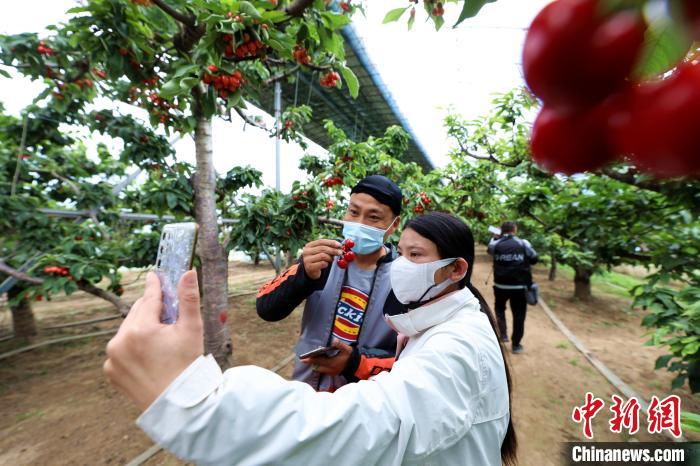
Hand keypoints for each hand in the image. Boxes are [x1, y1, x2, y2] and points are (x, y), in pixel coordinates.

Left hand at [103, 271, 203, 411]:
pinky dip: (132, 348)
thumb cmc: (187, 365)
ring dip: (141, 329)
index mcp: (140, 329)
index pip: (148, 299)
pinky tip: (149, 357)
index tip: (155, 276)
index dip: (155, 286)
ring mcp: (112, 357)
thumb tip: (188, 271)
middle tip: (168, 319)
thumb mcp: (192, 330)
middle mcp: (119, 341)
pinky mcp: (110, 370)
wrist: (178, 405)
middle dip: (152, 312)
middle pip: (137, 314)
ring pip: (128, 331)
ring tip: (160, 343)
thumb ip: (188, 298)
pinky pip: (121, 350)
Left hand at [300, 338, 351, 375]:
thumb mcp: (346, 349)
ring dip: (315, 364)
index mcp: (333, 363)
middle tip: (305, 358)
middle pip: (317, 366)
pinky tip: (319, 361)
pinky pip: (323, 370)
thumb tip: (333, 340)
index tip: (303, 358)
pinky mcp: (332, 374)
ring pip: (319, 369)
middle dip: (311, 362)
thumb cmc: (350, 356)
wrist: (356, 366)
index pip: (319, 361)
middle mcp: (330, 369)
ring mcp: (331, 372)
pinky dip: (320, 366)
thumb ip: (339, 345)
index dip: (311, 359)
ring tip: (311, 359)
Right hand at [301, 239, 341, 279]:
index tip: (339, 245)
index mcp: (309, 245)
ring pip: (323, 256)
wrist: (311, 271)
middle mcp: (306, 251)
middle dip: (333, 250)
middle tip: (340, 253)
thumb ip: (328, 247)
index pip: (321, 241)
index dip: (331, 242)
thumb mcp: (321, 252)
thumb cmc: (317, 259)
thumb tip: (339, 246)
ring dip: (330, 258)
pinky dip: (327, 264)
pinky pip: (322, 263)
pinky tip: (326, 264)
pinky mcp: (309, 267)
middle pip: (322, 248)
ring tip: (331, 260)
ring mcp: (307, 259)